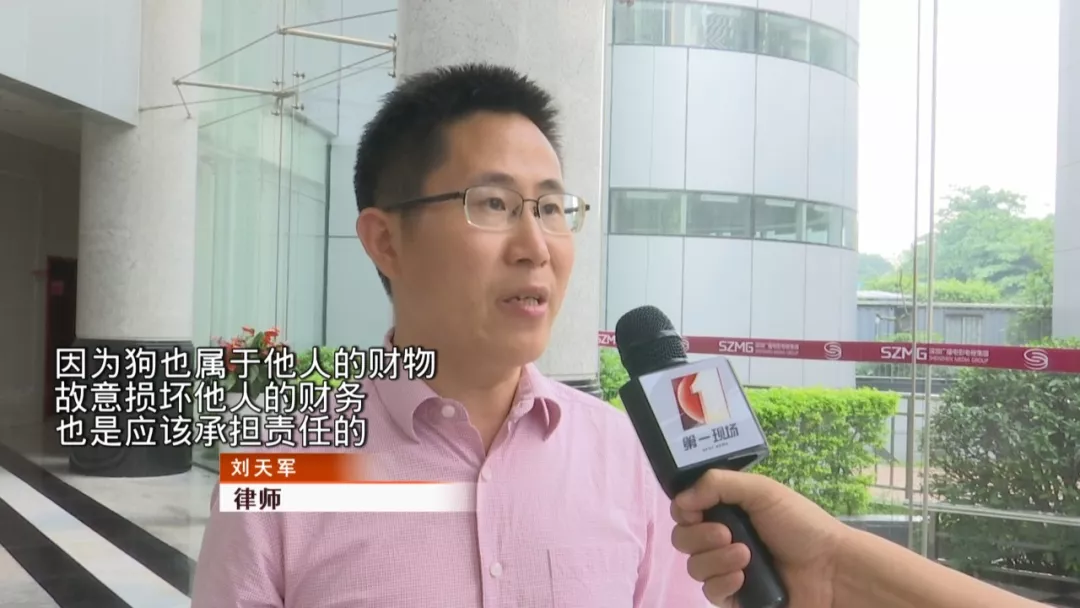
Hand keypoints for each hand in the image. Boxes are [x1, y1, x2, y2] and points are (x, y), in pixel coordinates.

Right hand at [670, 469, 847, 606]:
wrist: (830, 570)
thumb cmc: (800, 524)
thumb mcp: (762, 491)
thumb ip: (718, 484)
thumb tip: (680, 500)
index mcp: (727, 511)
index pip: (685, 511)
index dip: (685, 511)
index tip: (696, 511)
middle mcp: (722, 539)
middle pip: (682, 539)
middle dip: (700, 535)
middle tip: (727, 533)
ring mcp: (726, 570)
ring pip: (694, 566)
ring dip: (716, 559)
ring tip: (746, 556)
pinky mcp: (734, 598)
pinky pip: (709, 592)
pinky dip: (722, 584)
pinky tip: (742, 578)